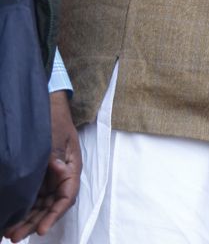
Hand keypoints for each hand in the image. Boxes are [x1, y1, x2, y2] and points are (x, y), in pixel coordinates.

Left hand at [3, 91, 80, 240]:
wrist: (44, 105)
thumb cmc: (54, 118)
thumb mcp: (55, 134)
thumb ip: (57, 154)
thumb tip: (61, 172)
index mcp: (71, 166)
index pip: (67, 196)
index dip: (55, 214)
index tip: (42, 229)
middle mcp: (61, 176)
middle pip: (51, 206)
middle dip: (35, 222)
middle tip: (15, 236)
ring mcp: (48, 177)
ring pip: (40, 204)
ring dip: (27, 219)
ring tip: (9, 233)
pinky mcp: (37, 176)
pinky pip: (31, 196)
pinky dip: (22, 208)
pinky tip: (10, 217)